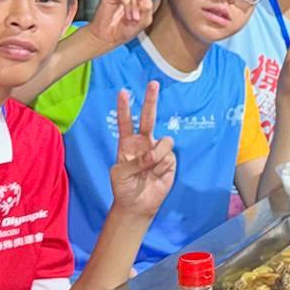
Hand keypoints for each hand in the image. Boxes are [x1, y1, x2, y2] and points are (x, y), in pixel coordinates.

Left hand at [108, 84, 175, 216]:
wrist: (137, 205)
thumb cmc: (124, 188)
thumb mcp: (121, 174)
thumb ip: (135, 161)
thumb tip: (153, 154)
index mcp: (127, 144)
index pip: (125, 122)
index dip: (124, 107)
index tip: (123, 92)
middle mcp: (143, 143)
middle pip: (148, 118)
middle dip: (151, 100)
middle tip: (153, 84)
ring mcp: (157, 151)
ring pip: (164, 141)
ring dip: (157, 155)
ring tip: (150, 168)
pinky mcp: (169, 161)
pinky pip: (169, 157)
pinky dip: (162, 167)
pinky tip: (157, 175)